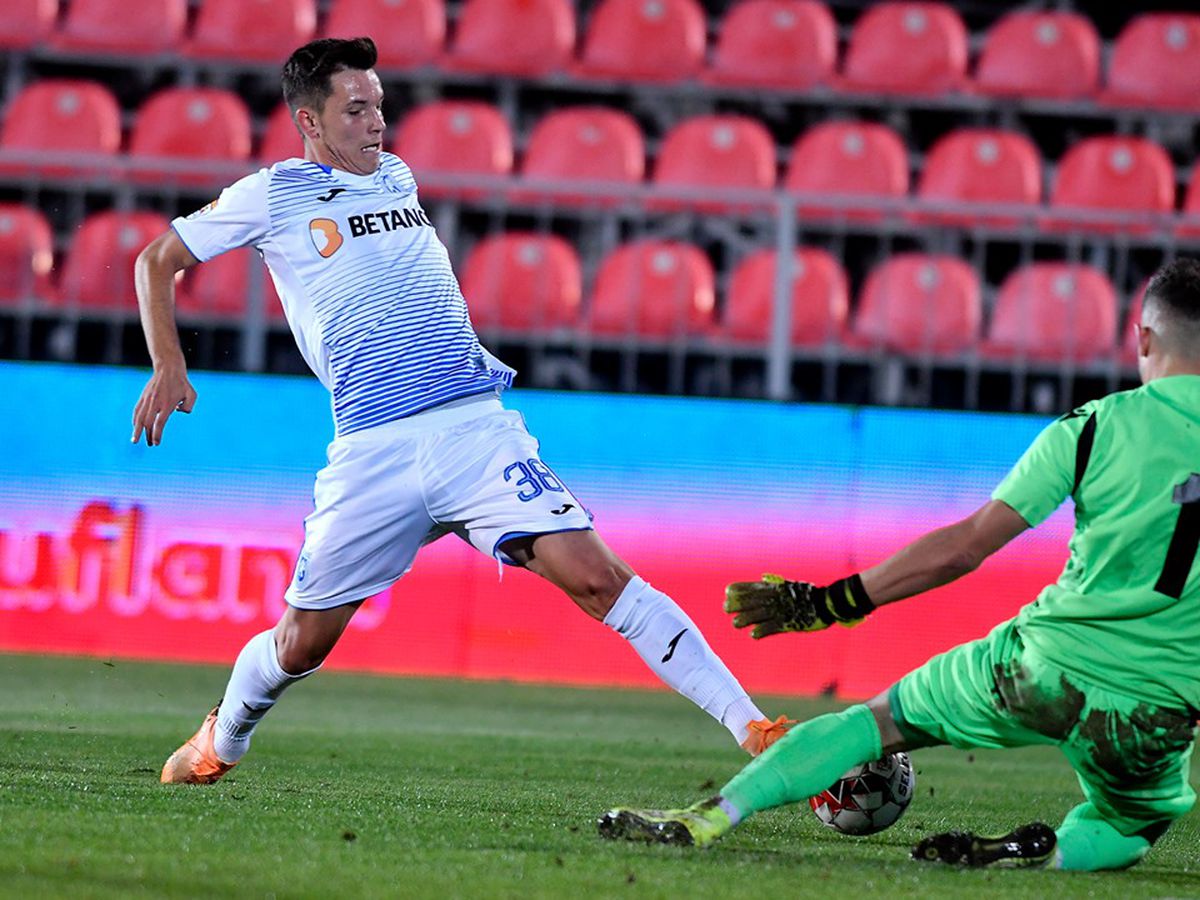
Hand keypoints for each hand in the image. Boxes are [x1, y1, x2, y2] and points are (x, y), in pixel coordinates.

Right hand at [132, 365, 195, 445]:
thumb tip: (179, 413)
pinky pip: (137, 410)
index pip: (159, 423)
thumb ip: (189, 407)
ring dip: (137, 430)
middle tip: (149, 444)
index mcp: (166, 404)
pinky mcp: (143, 396)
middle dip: (146, 435)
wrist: (168, 368)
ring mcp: (147, 399)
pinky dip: (135, 420)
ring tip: (136, 440)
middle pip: (146, 423)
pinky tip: (135, 426)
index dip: (156, 434)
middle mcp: (155, 402)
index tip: (156, 443)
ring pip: (139, 417)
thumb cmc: (182, 383)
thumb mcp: (192, 394)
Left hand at [724, 574, 874, 638]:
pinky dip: (762, 631)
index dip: (739, 589)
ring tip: (735, 624)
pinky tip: (753, 634)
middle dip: (737, 604)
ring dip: (745, 619)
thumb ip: (775, 583)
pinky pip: (772, 627)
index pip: (753, 586)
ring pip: (759, 615)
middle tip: (726, 608)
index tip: (727, 591)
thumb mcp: (791, 585)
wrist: (827, 603)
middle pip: (752, 600)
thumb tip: (763, 578)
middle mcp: (776, 598)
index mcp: (776, 587)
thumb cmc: (808, 595)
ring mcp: (782, 611)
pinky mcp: (789, 623)